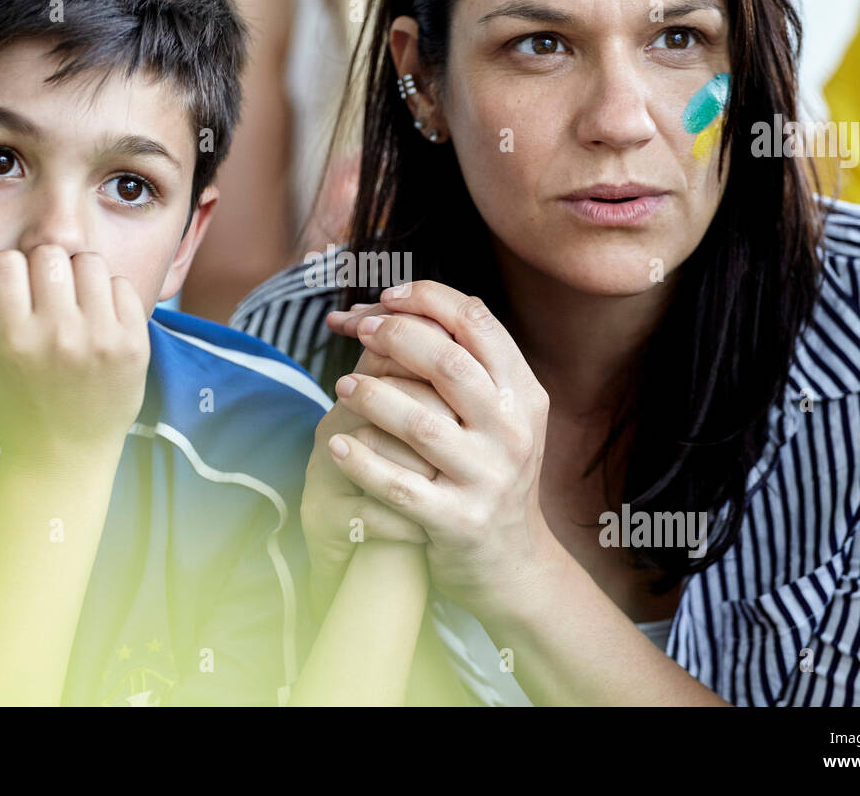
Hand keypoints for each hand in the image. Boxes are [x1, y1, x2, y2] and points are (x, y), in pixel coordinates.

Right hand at [0, 246, 148, 463]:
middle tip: (41, 297)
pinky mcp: (134, 344)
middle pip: (49, 255)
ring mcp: (102, 339)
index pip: (5, 262)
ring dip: (75, 276)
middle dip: (40, 269)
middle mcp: (60, 337)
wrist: (66, 456)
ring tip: (70, 304)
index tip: (9, 296)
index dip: (3, 273)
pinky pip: (122, 284)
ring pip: (88, 262)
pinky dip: (107, 293)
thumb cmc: (8, 410)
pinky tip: (95, 318)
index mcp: (13, 342)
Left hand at [325, 281, 554, 620]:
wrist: (513, 562)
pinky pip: (399, 485)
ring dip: (373, 396)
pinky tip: (336, 443)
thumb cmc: (487, 471)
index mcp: (523, 394)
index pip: (479, 323)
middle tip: (359, 331)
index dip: (428, 299)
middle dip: (396, 337)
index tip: (386, 297)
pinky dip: (361, 461)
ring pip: (421, 424)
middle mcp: (512, 432)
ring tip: (342, 385)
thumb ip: (461, 364)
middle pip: (449, 365)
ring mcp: (487, 478)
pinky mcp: (457, 521)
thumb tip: (391, 305)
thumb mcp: (497, 415)